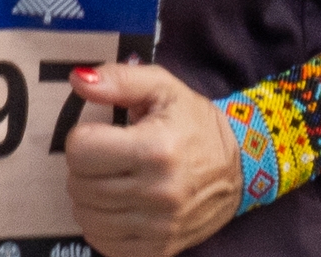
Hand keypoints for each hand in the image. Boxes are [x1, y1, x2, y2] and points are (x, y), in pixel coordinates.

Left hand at [64, 61, 241, 256]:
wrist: (242, 167)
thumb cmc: (197, 124)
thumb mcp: (164, 89)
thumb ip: (120, 81)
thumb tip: (79, 80)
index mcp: (157, 148)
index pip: (81, 150)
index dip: (84, 137)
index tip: (102, 134)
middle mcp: (158, 191)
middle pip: (79, 184)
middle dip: (86, 166)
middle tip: (108, 156)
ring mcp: (158, 226)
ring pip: (86, 216)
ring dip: (90, 197)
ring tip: (112, 180)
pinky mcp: (158, 249)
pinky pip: (103, 243)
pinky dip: (101, 225)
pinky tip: (118, 206)